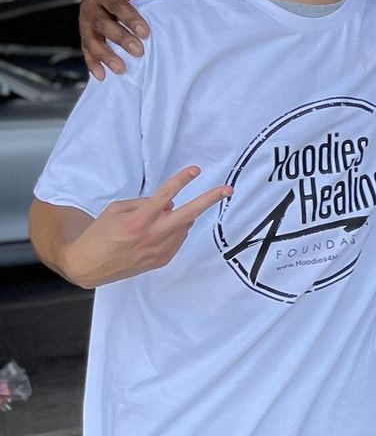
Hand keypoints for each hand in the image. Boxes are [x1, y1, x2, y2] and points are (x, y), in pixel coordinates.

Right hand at [63, 166, 231, 286]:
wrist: (88, 265)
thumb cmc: (100, 234)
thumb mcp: (116, 210)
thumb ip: (144, 203)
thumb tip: (168, 203)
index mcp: (139, 220)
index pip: (166, 195)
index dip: (182, 180)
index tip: (195, 170)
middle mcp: (153, 235)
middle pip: (190, 214)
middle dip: (210, 199)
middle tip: (227, 190)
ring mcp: (159, 250)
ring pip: (184, 226)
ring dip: (180, 216)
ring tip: (160, 218)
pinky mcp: (162, 260)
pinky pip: (177, 239)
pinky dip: (174, 230)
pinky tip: (158, 231)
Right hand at [80, 0, 167, 79]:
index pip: (114, 4)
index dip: (129, 18)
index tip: (145, 32)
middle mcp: (91, 5)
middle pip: (101, 23)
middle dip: (119, 38)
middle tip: (138, 51)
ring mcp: (86, 22)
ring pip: (91, 40)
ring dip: (105, 55)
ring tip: (121, 68)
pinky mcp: (87, 35)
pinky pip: (86, 51)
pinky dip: (93, 64)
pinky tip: (102, 76)